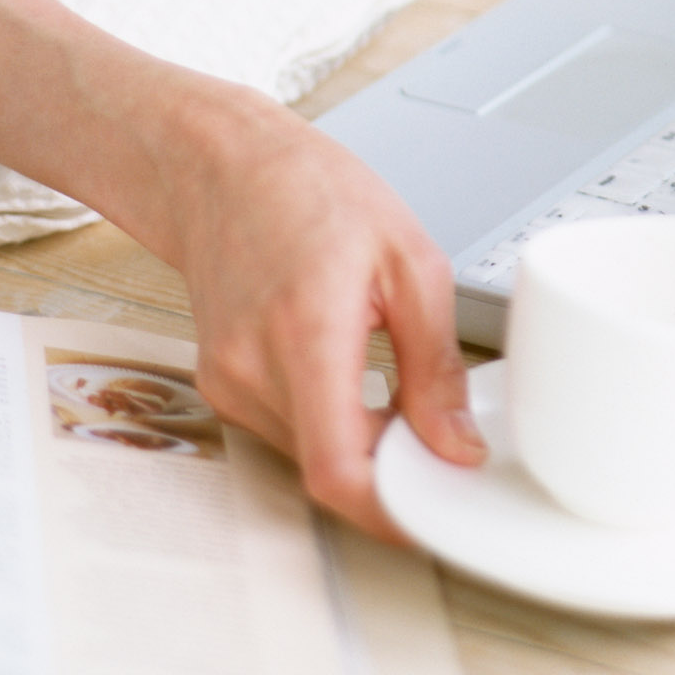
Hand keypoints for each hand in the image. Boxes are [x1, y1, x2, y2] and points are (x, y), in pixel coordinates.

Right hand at [163, 84, 482, 542]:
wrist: (223, 164)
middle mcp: (251, 367)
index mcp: (305, 331)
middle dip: (390, 466)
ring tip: (392, 383)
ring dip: (360, 441)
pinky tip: (351, 373)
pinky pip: (285, 430)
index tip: (434, 510)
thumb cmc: (311, 191)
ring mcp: (226, 380)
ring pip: (308, 454)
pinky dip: (328, 420)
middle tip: (437, 430)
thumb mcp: (408, 261)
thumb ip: (435, 365)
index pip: (336, 467)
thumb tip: (455, 444)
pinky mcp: (219, 383)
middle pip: (328, 468)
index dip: (389, 510)